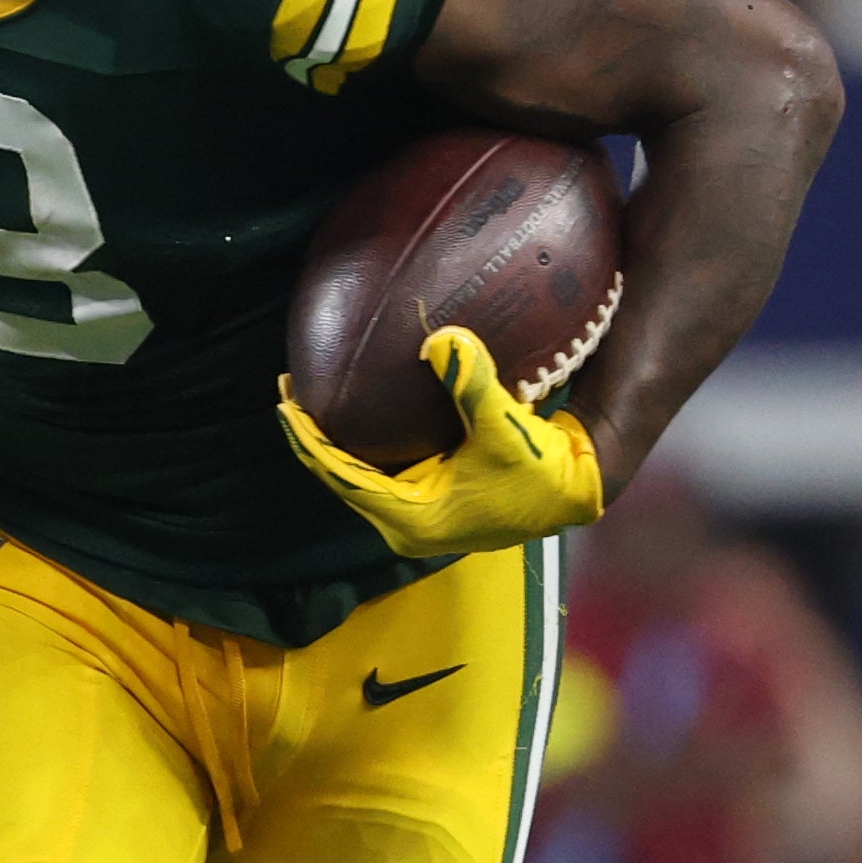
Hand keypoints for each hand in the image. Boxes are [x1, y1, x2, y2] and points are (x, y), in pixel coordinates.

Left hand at [277, 327, 605, 560]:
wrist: (575, 488)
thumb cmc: (540, 470)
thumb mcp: (506, 428)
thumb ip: (472, 385)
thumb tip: (443, 339)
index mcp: (411, 518)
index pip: (341, 476)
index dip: (309, 439)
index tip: (286, 401)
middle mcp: (404, 523)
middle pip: (339, 476)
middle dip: (312, 435)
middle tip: (289, 388)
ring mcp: (415, 514)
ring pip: (356, 475)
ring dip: (332, 439)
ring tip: (307, 397)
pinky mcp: (427, 500)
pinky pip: (376, 471)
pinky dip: (359, 442)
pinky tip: (351, 408)